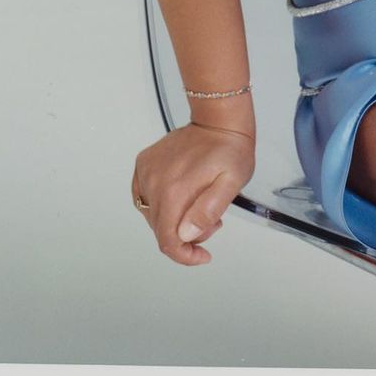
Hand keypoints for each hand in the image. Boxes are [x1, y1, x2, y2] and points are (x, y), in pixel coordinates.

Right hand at [131, 122, 255, 264]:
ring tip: (199, 205)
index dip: (184, 255)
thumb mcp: (233, 182)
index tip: (202, 254)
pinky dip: (159, 205)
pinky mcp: (144, 163)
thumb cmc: (230, 149)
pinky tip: (179, 197)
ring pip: (152, 215)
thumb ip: (209, 210)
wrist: (219, 119)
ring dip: (173, 219)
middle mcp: (154, 183)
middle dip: (185, 235)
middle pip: (161, 229)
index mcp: (174, 191)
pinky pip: (143, 196)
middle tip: (211, 221)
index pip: (168, 240)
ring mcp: (146, 171)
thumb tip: (187, 234)